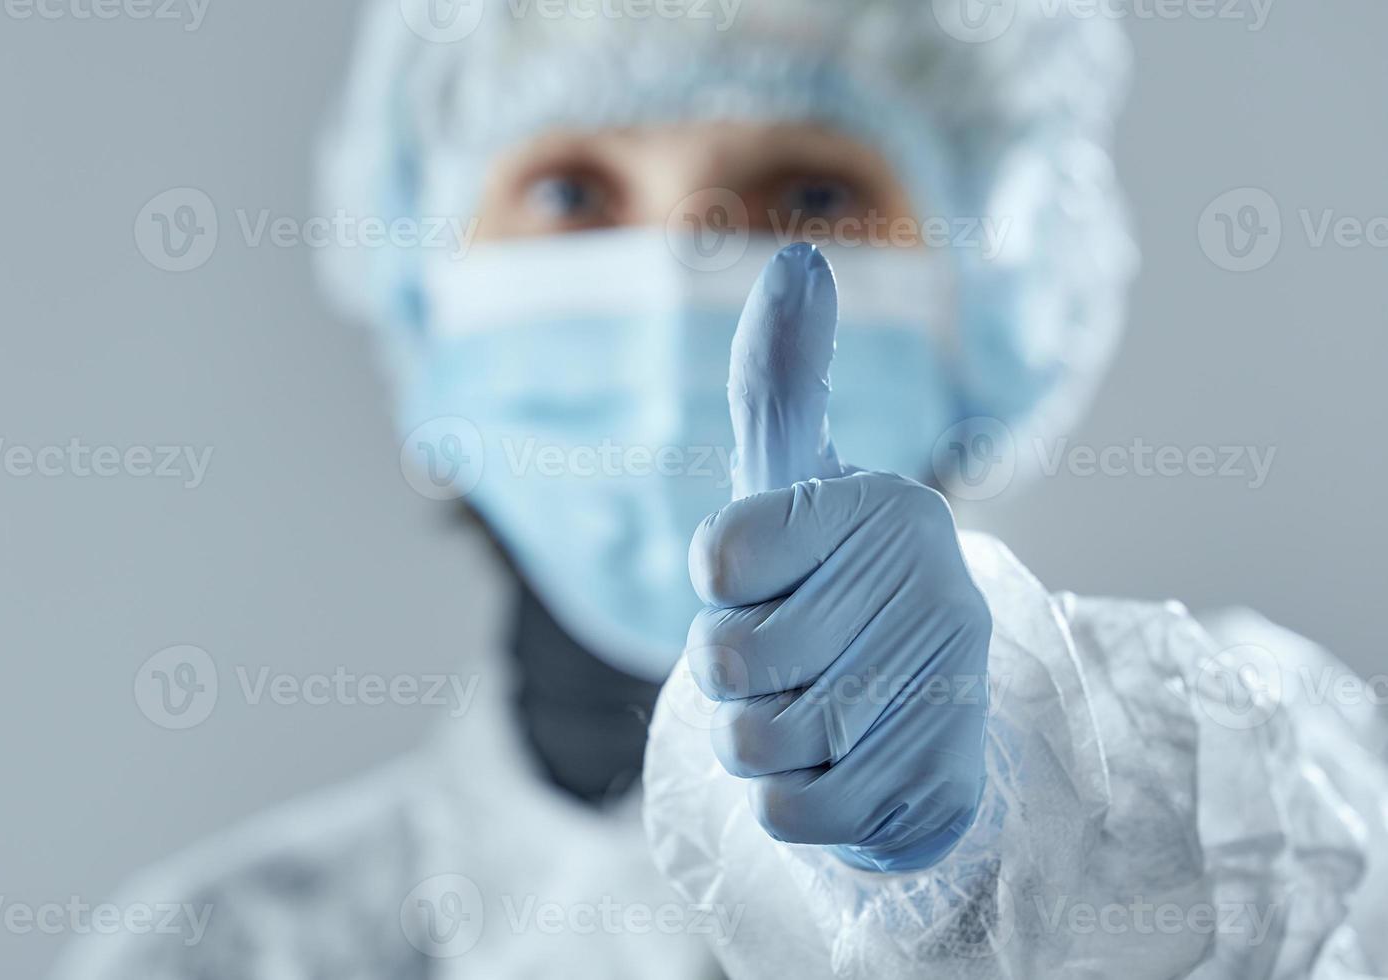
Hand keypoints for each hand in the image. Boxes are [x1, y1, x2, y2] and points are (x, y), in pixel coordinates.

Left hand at [685, 242, 991, 872]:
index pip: (721, 554)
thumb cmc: (832, 583)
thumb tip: (802, 255)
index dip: (717, 584)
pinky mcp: (937, 786)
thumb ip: (781, 379)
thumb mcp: (796, 478)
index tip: (753, 580)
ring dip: (753, 740)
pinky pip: (791, 815)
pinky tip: (834, 771)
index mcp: (884, 508)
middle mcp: (929, 588)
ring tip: (804, 714)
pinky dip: (789, 805)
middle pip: (727, 658)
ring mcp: (942, 690)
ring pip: (752, 740)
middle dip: (728, 674)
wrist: (928, 718)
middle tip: (776, 662)